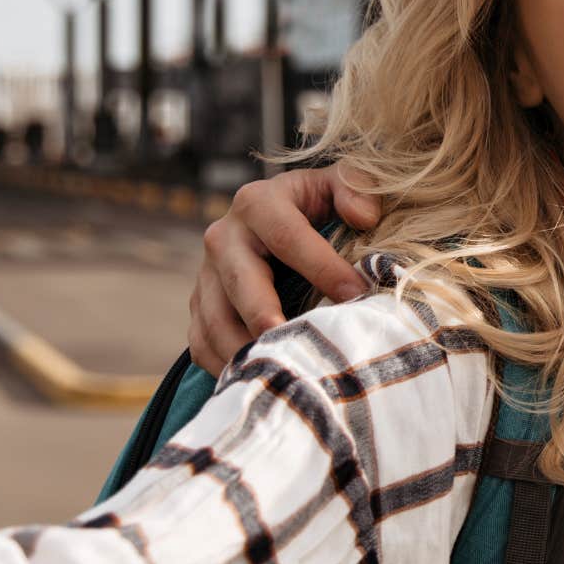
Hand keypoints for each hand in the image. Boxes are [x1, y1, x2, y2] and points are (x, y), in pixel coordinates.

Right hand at [189, 163, 380, 373]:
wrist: (273, 222)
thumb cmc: (317, 206)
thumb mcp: (338, 185)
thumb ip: (357, 187)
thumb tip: (364, 216)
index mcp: (258, 202)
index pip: (287, 235)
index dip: (322, 266)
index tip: (357, 295)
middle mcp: (224, 237)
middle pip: (242, 282)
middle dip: (269, 315)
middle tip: (299, 344)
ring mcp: (205, 275)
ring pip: (216, 319)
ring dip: (247, 349)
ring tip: (285, 371)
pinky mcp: (199, 306)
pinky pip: (203, 342)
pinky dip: (227, 365)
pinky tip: (262, 379)